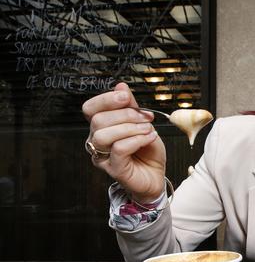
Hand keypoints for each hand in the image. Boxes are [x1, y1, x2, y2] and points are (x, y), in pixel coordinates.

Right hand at [82, 82, 166, 202]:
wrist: (156, 175)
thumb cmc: (147, 151)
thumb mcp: (142, 123)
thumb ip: (131, 106)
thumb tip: (121, 85)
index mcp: (101, 127)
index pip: (90, 108)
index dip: (106, 99)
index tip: (126, 96)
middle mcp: (96, 141)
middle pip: (98, 120)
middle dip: (126, 114)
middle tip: (146, 117)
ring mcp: (102, 156)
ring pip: (104, 135)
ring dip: (130, 128)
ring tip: (148, 129)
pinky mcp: (113, 169)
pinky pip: (119, 149)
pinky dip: (137, 140)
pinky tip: (150, 138)